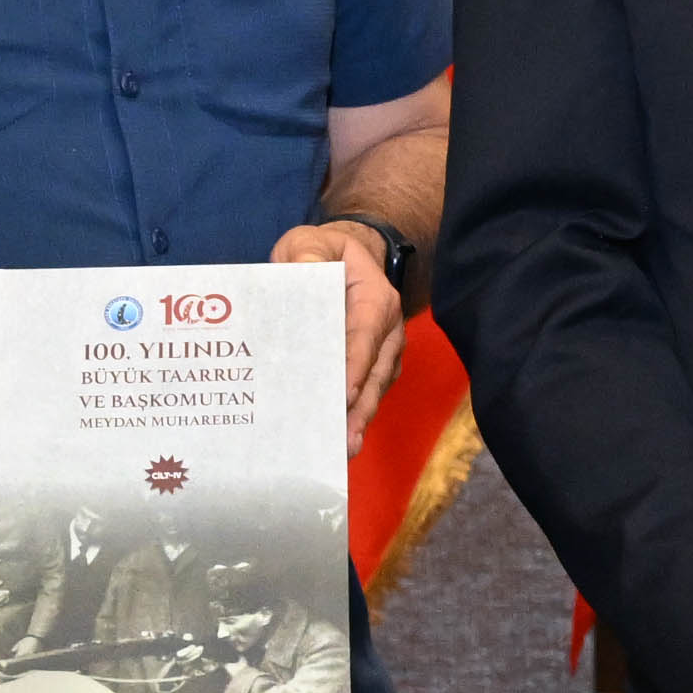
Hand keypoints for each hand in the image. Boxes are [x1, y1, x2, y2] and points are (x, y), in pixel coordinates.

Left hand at [274, 218, 412, 440]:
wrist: (341, 258)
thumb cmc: (322, 253)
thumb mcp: (308, 243)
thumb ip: (307, 254)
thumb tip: (305, 269)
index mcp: (375, 299)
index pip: (367, 335)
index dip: (357, 366)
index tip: (345, 395)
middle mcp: (387, 330)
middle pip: (377, 373)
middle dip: (362, 407)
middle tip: (345, 440)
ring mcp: (383, 351)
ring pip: (375, 388)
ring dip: (360, 419)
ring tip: (343, 449)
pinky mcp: (371, 366)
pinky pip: (366, 392)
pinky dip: (353, 414)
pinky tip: (336, 438)